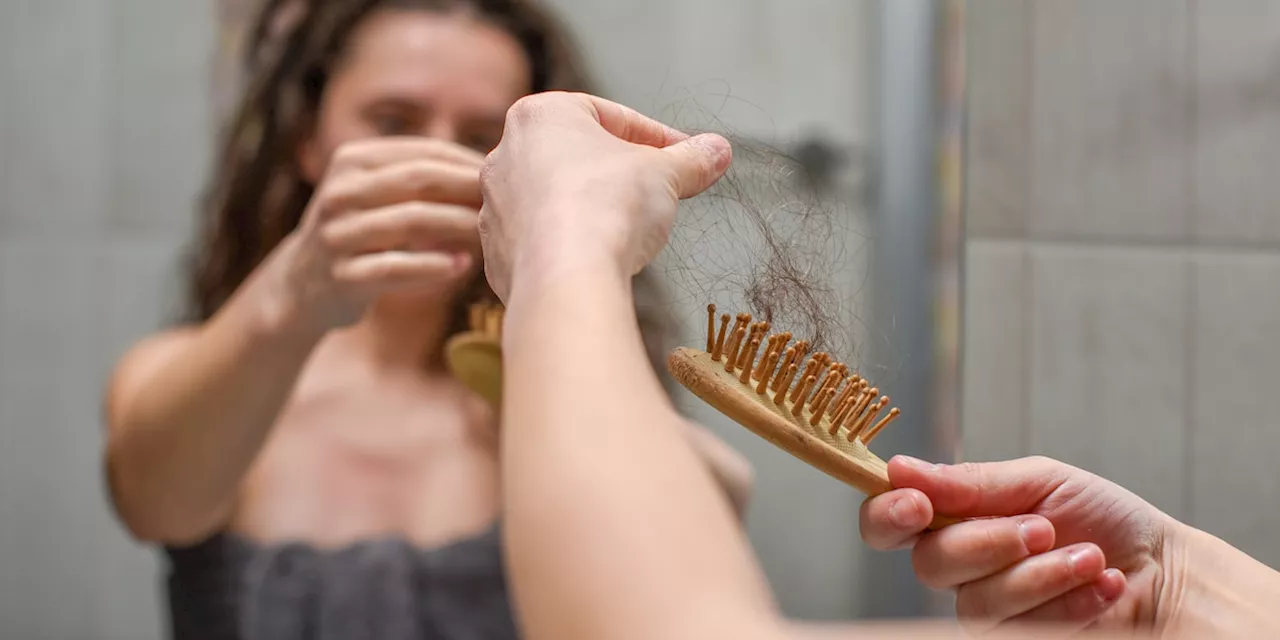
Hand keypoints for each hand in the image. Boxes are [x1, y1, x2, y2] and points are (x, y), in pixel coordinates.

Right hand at [271, 138, 485, 328]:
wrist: (302, 285)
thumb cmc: (361, 232)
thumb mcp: (376, 193)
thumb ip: (420, 177)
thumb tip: (495, 165)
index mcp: (352, 160)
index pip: (424, 152)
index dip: (469, 163)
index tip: (506, 176)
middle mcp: (340, 192)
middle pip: (419, 180)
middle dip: (467, 188)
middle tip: (506, 202)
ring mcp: (337, 235)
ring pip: (411, 222)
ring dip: (458, 225)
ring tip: (489, 233)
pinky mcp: (342, 276)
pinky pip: (395, 268)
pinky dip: (434, 266)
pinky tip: (462, 266)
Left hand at [477, 91, 731, 299]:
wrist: (566, 278)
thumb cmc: (608, 207)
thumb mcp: (666, 173)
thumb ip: (691, 159)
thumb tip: (717, 151)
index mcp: (541, 115)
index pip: (610, 116)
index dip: (655, 138)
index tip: (681, 157)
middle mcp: (505, 153)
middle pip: (577, 157)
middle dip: (619, 173)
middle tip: (656, 192)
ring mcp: (495, 205)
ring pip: (555, 199)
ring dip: (591, 209)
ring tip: (628, 231)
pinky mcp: (495, 252)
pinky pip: (540, 241)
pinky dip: (568, 246)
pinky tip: (597, 259)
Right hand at [860, 456, 1181, 635]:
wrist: (1163, 571)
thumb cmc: (1103, 518)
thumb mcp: (1040, 481)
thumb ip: (970, 482)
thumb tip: (900, 469)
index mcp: (953, 518)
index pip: (887, 522)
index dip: (887, 515)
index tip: (917, 504)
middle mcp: (960, 566)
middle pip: (929, 564)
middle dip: (990, 543)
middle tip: (1043, 529)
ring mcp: (986, 608)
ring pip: (976, 602)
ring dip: (1042, 575)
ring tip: (1089, 557)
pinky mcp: (1016, 637)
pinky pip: (1018, 628)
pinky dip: (1068, 601)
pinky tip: (1101, 584)